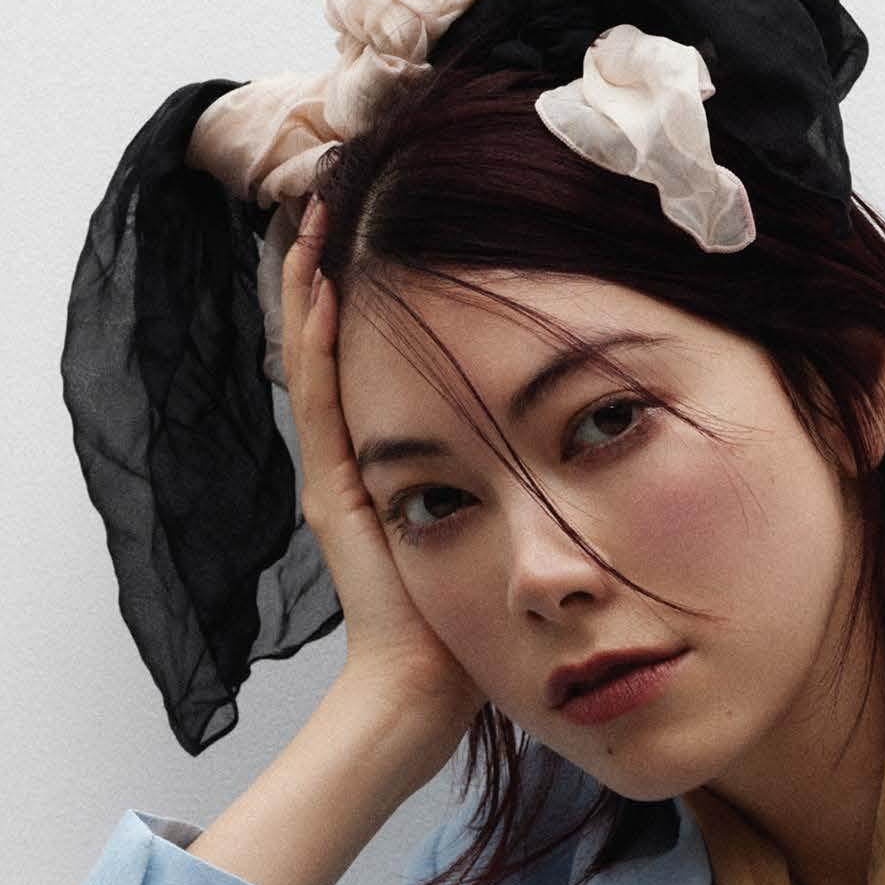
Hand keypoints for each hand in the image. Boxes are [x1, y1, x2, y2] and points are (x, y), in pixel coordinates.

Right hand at [280, 195, 485, 752]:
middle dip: (331, 271)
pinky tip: (319, 284)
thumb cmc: (473, 626)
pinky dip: (315, 340)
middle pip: (330, 345)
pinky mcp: (332, 494)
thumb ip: (516, 478)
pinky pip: (320, 400)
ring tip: (315, 216)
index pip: (370, 361)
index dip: (367, 296)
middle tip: (334, 195)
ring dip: (311, 286)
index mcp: (390, 466)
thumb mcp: (502, 526)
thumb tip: (574, 428)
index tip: (380, 228)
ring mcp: (336, 476)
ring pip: (314, 359)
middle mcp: (353, 463)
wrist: (425, 690)